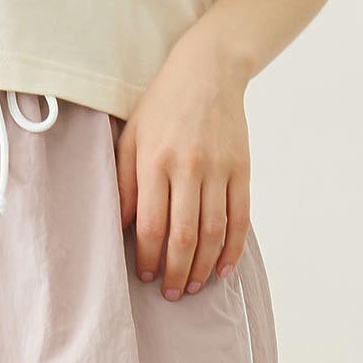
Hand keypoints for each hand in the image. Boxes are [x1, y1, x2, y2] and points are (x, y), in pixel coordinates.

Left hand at [116, 18, 251, 299]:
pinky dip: (232, 248)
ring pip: (213, 233)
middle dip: (176, 273)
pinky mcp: (241, 168)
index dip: (148, 258)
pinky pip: (240, 218)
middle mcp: (189, 167)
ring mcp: (219, 168)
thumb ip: (125, 183)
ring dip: (204, 267)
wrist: (209, 69)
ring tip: (194, 287)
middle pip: (183, 236)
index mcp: (156, 162)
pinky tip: (223, 268)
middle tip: (172, 293)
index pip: (150, 225)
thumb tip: (121, 228)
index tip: (145, 275)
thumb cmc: (162, 106)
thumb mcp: (132, 138)